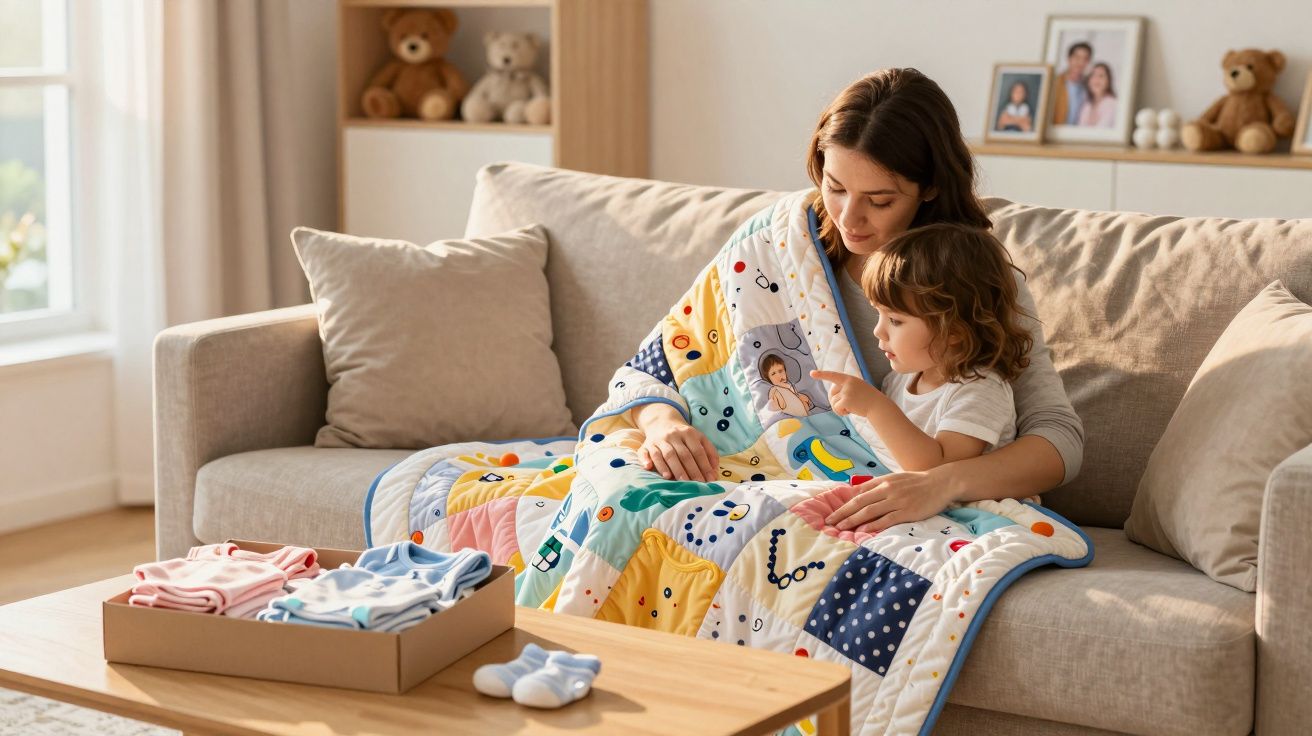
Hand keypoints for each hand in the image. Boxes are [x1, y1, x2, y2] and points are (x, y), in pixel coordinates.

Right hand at [638, 417, 720, 482]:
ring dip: (673, 468)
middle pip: (683, 454)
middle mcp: (673, 435)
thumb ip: (709, 452)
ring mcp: (659, 440)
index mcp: (689, 433)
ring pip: (667, 455)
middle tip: (696, 484)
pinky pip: (646, 453)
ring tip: (679, 481)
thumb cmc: (683, 437)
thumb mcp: (699, 438)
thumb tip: (714, 472)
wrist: (661, 422)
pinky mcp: (647, 445)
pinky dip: (646, 460)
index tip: (709, 480)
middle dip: (691, 470)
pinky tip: (649, 467)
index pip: (698, 451)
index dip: (704, 466)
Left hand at [809, 369, 880, 417]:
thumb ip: (845, 388)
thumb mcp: (857, 388)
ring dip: (839, 408)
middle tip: (845, 405)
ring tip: (850, 408)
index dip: (822, 374)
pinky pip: (836, 408)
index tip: (811, 373)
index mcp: (849, 379)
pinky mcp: (846, 400)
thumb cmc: (867, 398)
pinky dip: (841, 412)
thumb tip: (832, 396)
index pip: (833, 375)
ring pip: (833, 401)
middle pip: (831, 393)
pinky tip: (849, 412)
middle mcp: (847, 383)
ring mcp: (847, 392)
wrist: (878, 405)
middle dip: (835, 400)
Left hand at [824, 468, 957, 532]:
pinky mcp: (907, 512)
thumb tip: (856, 493)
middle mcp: (888, 490)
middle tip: (830, 523)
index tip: (832, 514)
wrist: (940, 483)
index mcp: (883, 482)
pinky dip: (874, 525)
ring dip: (854, 520)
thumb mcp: (894, 478)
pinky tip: (864, 530)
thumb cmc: (916, 482)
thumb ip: (876, 485)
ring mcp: (897, 501)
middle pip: (860, 503)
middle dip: (843, 513)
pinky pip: (887, 519)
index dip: (843, 505)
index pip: (858, 495)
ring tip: (841, 528)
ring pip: (870, 512)